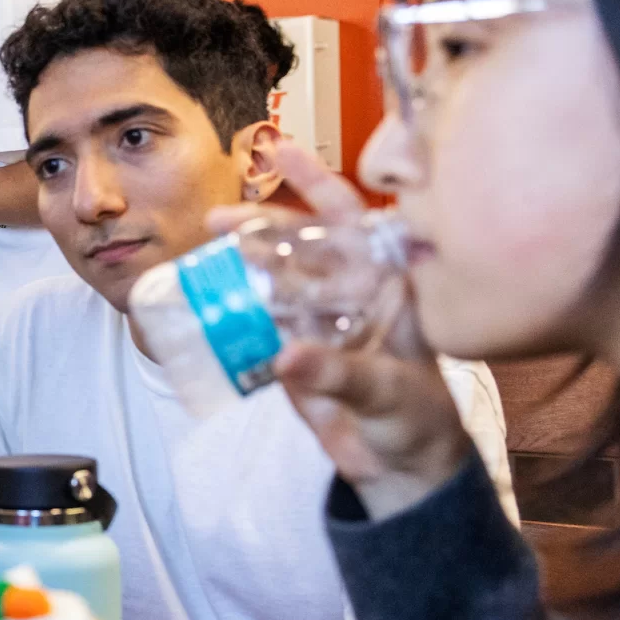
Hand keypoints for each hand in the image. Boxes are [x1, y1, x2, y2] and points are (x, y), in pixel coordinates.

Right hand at [221, 144, 471, 520]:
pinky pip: (257, 321)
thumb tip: (284, 356)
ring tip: (203, 251)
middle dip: (259, 225)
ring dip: (240, 263)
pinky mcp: (293, 351)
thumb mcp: (386, 393)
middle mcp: (350, 292)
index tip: (279, 151)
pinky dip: (231, 308)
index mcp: (387, 283)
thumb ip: (337, 374)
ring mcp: (318, 321)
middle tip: (216, 220)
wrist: (401, 467)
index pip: (351, 219)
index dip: (315, 181)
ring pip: (274, 278)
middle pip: (301, 243)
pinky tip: (203, 295)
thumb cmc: (417, 420)